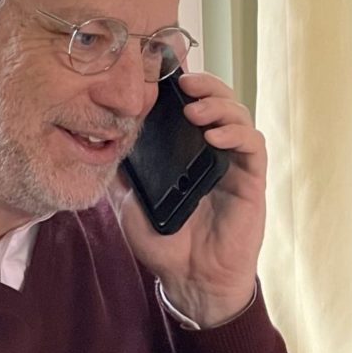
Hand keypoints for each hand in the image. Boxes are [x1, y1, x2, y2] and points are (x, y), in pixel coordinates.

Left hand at [110, 71, 263, 327]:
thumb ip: (121, 171)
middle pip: (219, 101)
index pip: (191, 104)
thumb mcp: (130, 202)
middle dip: (205, 85)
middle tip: (184, 83)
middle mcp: (213, 151)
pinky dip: (236, 133)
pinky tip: (214, 136)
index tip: (163, 72)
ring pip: (239, 115)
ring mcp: (234, 164)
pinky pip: (252, 146)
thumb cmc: (164, 244)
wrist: (189, 281)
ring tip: (194, 110)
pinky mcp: (251, 181)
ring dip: (219, 105)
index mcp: (186, 151)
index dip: (183, 83)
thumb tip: (99, 137)